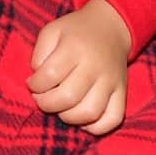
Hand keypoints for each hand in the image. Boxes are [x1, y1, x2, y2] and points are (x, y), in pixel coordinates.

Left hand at [28, 0, 130, 133]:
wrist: (112, 27)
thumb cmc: (76, 32)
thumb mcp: (52, 30)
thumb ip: (39, 53)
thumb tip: (38, 79)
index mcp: (75, 47)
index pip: (50, 75)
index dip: (34, 85)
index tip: (33, 83)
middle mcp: (95, 65)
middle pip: (68, 97)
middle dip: (47, 103)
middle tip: (43, 97)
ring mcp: (111, 81)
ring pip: (90, 112)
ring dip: (68, 117)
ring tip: (61, 107)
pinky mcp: (122, 92)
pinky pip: (113, 119)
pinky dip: (95, 127)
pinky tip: (82, 119)